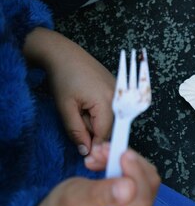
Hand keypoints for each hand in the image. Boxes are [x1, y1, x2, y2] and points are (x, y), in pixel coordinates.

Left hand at [23, 28, 114, 154]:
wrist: (64, 54)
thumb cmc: (63, 78)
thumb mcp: (65, 108)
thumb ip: (76, 132)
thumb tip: (86, 151)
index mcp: (107, 102)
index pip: (105, 134)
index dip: (92, 143)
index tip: (81, 148)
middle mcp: (119, 97)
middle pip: (109, 126)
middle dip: (92, 128)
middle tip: (76, 116)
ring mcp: (120, 91)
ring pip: (110, 117)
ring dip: (95, 118)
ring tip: (81, 105)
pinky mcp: (117, 87)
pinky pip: (111, 107)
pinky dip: (99, 109)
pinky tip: (87, 99)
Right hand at [34, 147, 159, 205]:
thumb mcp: (71, 201)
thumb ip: (98, 195)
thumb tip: (129, 187)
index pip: (139, 202)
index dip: (136, 173)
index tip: (122, 153)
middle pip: (147, 188)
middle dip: (127, 162)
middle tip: (103, 149)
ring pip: (146, 181)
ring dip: (126, 161)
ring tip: (100, 154)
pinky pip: (141, 182)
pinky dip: (127, 167)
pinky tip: (108, 162)